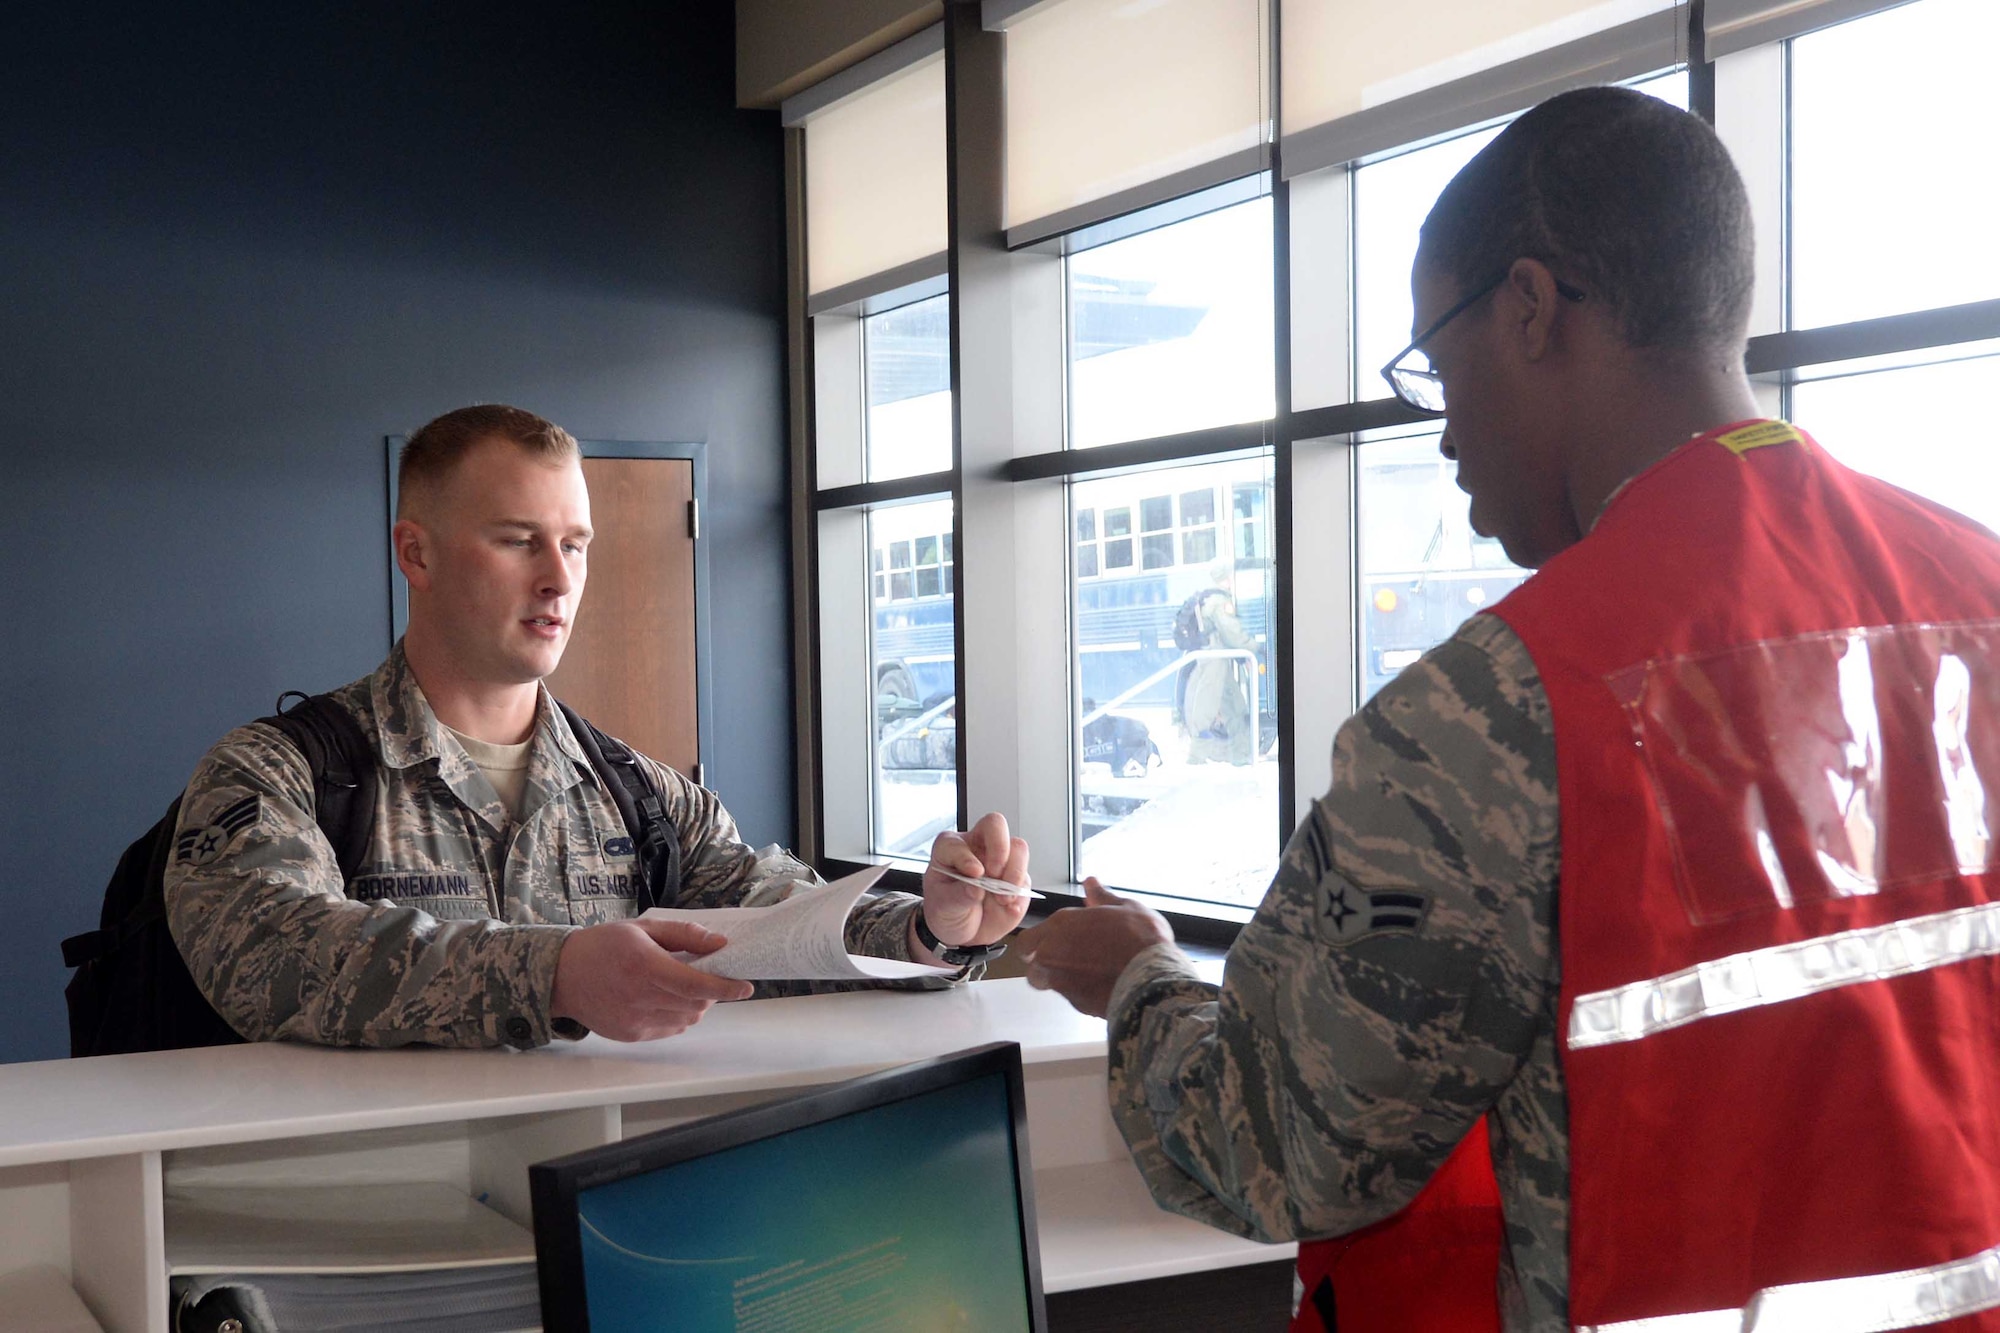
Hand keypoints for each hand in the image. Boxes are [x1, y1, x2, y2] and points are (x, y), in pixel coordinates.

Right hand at [550, 919, 754, 1042]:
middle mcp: (639, 997)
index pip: (696, 984)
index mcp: (644, 965)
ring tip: (680, 986)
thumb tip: (719, 943)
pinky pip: (669, 1029)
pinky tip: (662, 999)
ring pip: (686, 1019)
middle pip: (697, 1005)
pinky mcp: (630, 1035)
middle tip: (706, 977)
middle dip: (711, 993)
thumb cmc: (603, 946)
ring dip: (695, 1005)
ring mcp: (634, 1020)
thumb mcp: (643, 927)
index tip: (745, 986)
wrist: (562, 976)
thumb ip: (684, 934)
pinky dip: (677, 1015)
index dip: (726, 987)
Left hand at [918, 812, 1031, 953]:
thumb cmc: (946, 911)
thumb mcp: (944, 906)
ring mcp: (1001, 861)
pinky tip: (1008, 907)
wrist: (962, 933)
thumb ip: (959, 895)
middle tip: (995, 873)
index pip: (958, 842)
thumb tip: (977, 888)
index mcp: (952, 849)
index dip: (966, 856)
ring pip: (1018, 849)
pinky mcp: (1017, 879)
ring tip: (1002, 898)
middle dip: (999, 847)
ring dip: (1014, 873)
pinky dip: (1020, 895)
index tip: (974, 874)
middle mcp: (978, 848)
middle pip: (995, 825)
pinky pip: (1025, 880)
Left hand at [1017, 878, 1173, 1016]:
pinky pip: (1071, 997)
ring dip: (1059, 979)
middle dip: (1042, 963)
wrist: (1153, 980)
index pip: (1028, 940)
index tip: (1051, 942)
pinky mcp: (1076, 1003)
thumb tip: (1091, 883)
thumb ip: (1102, 896)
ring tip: (1086, 973)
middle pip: (1031, 965)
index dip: (1037, 943)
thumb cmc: (1140, 939)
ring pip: (1047, 983)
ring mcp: (1061, 981)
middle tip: (1065, 959)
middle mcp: (1052, 954)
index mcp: (1061, 925)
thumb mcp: (1126, 907)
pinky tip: (1100, 985)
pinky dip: (1081, 992)